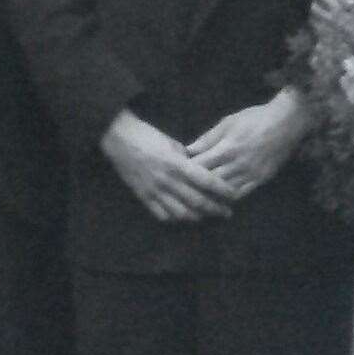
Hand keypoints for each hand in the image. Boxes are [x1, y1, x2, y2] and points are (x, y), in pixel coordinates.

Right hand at [100, 110, 236, 221]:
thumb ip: (187, 157)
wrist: (119, 139)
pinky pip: (162, 215)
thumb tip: (200, 166)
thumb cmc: (148, 136)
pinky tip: (183, 217)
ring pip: (181, 213)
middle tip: (227, 212)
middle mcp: (167, 181)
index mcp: (177, 164)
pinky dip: (175, 219)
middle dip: (215, 208)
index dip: (222, 189)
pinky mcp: (143, 198)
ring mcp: (154, 192)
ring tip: (208, 216)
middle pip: (197, 201)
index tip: (234, 195)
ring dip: (197, 217)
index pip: (206, 181)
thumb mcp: (172, 142)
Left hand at [186, 89, 311, 198]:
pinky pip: (241, 194)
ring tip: (197, 199)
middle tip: (182, 191)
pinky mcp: (261, 179)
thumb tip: (189, 150)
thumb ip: (208, 138)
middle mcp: (237, 164)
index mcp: (227, 148)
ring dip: (210, 196)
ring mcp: (250, 174)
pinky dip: (228, 198)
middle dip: (195, 187)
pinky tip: (219, 199)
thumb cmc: (255, 117)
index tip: (176, 174)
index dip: (186, 172)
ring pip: (224, 192)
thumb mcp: (229, 122)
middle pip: (210, 182)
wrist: (286, 121)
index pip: (200, 166)